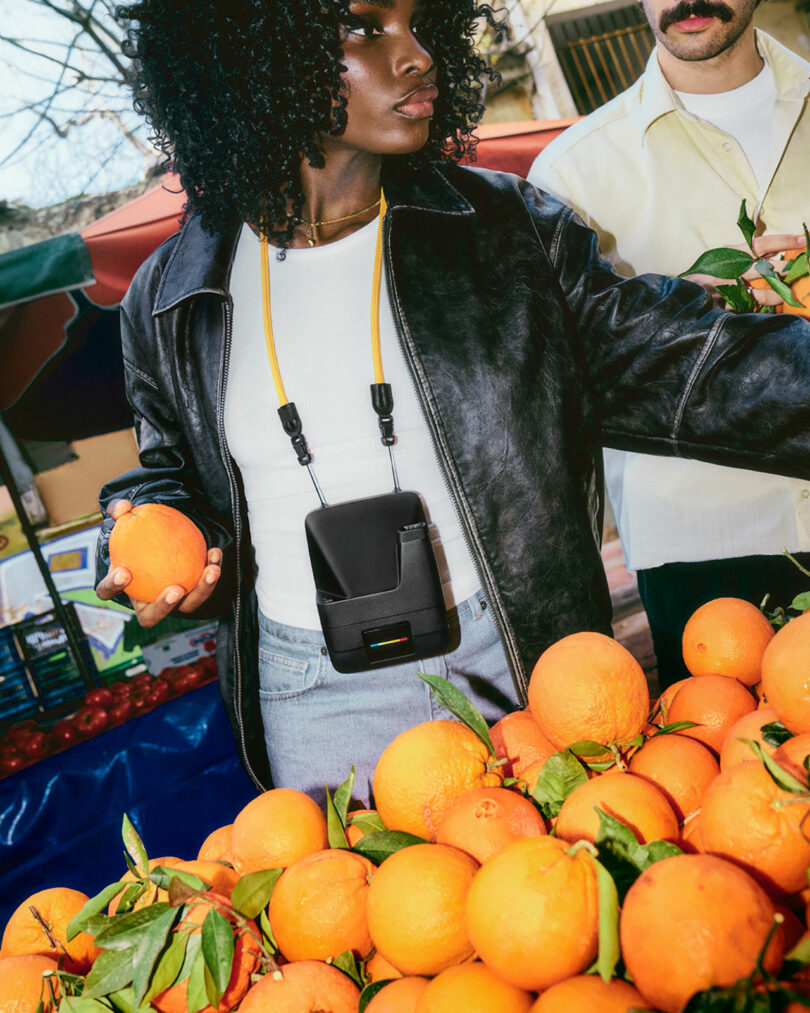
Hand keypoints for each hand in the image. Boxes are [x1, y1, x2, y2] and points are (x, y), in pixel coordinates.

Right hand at [95, 499, 222, 627]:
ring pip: (187, 606)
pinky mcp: (193, 594)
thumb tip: (123, 507)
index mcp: (122, 587)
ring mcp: (172, 602)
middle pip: (150, 617)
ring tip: (210, 570)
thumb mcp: (127, 521)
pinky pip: (204, 586)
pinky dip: (212, 569)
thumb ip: (121, 512)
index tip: (124, 572)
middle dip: (163, 607)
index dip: (112, 586)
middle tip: (176, 590)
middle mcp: (145, 602)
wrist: (159, 538)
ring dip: (201, 591)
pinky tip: (215, 553)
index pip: (107, 592)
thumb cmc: (138, 534)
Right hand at [684, 233, 804, 307]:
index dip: (783, 242)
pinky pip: (742, 313)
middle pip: (763, 269)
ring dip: (774, 295)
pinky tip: (764, 316)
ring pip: (756, 295)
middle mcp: (726, 271)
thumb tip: (774, 252)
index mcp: (728, 254)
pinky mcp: (717, 311)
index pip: (760, 244)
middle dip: (785, 270)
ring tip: (785, 296)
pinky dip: (754, 314)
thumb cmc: (700, 277)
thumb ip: (744, 256)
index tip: (803, 240)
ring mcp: (721, 292)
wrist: (673, 297)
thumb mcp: (721, 259)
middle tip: (801, 269)